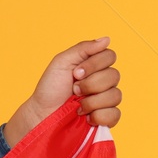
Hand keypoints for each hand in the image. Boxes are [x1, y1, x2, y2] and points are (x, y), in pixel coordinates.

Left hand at [3, 37, 121, 144]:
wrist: (41, 113)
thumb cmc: (50, 88)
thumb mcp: (62, 62)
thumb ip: (83, 49)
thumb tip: (106, 39)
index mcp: (95, 66)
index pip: (110, 56)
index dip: (94, 65)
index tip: (75, 73)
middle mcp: (104, 81)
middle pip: (114, 76)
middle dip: (90, 84)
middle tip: (74, 89)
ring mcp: (106, 100)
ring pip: (115, 96)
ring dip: (92, 101)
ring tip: (77, 105)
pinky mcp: (105, 118)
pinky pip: (115, 114)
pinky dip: (99, 116)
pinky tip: (86, 116)